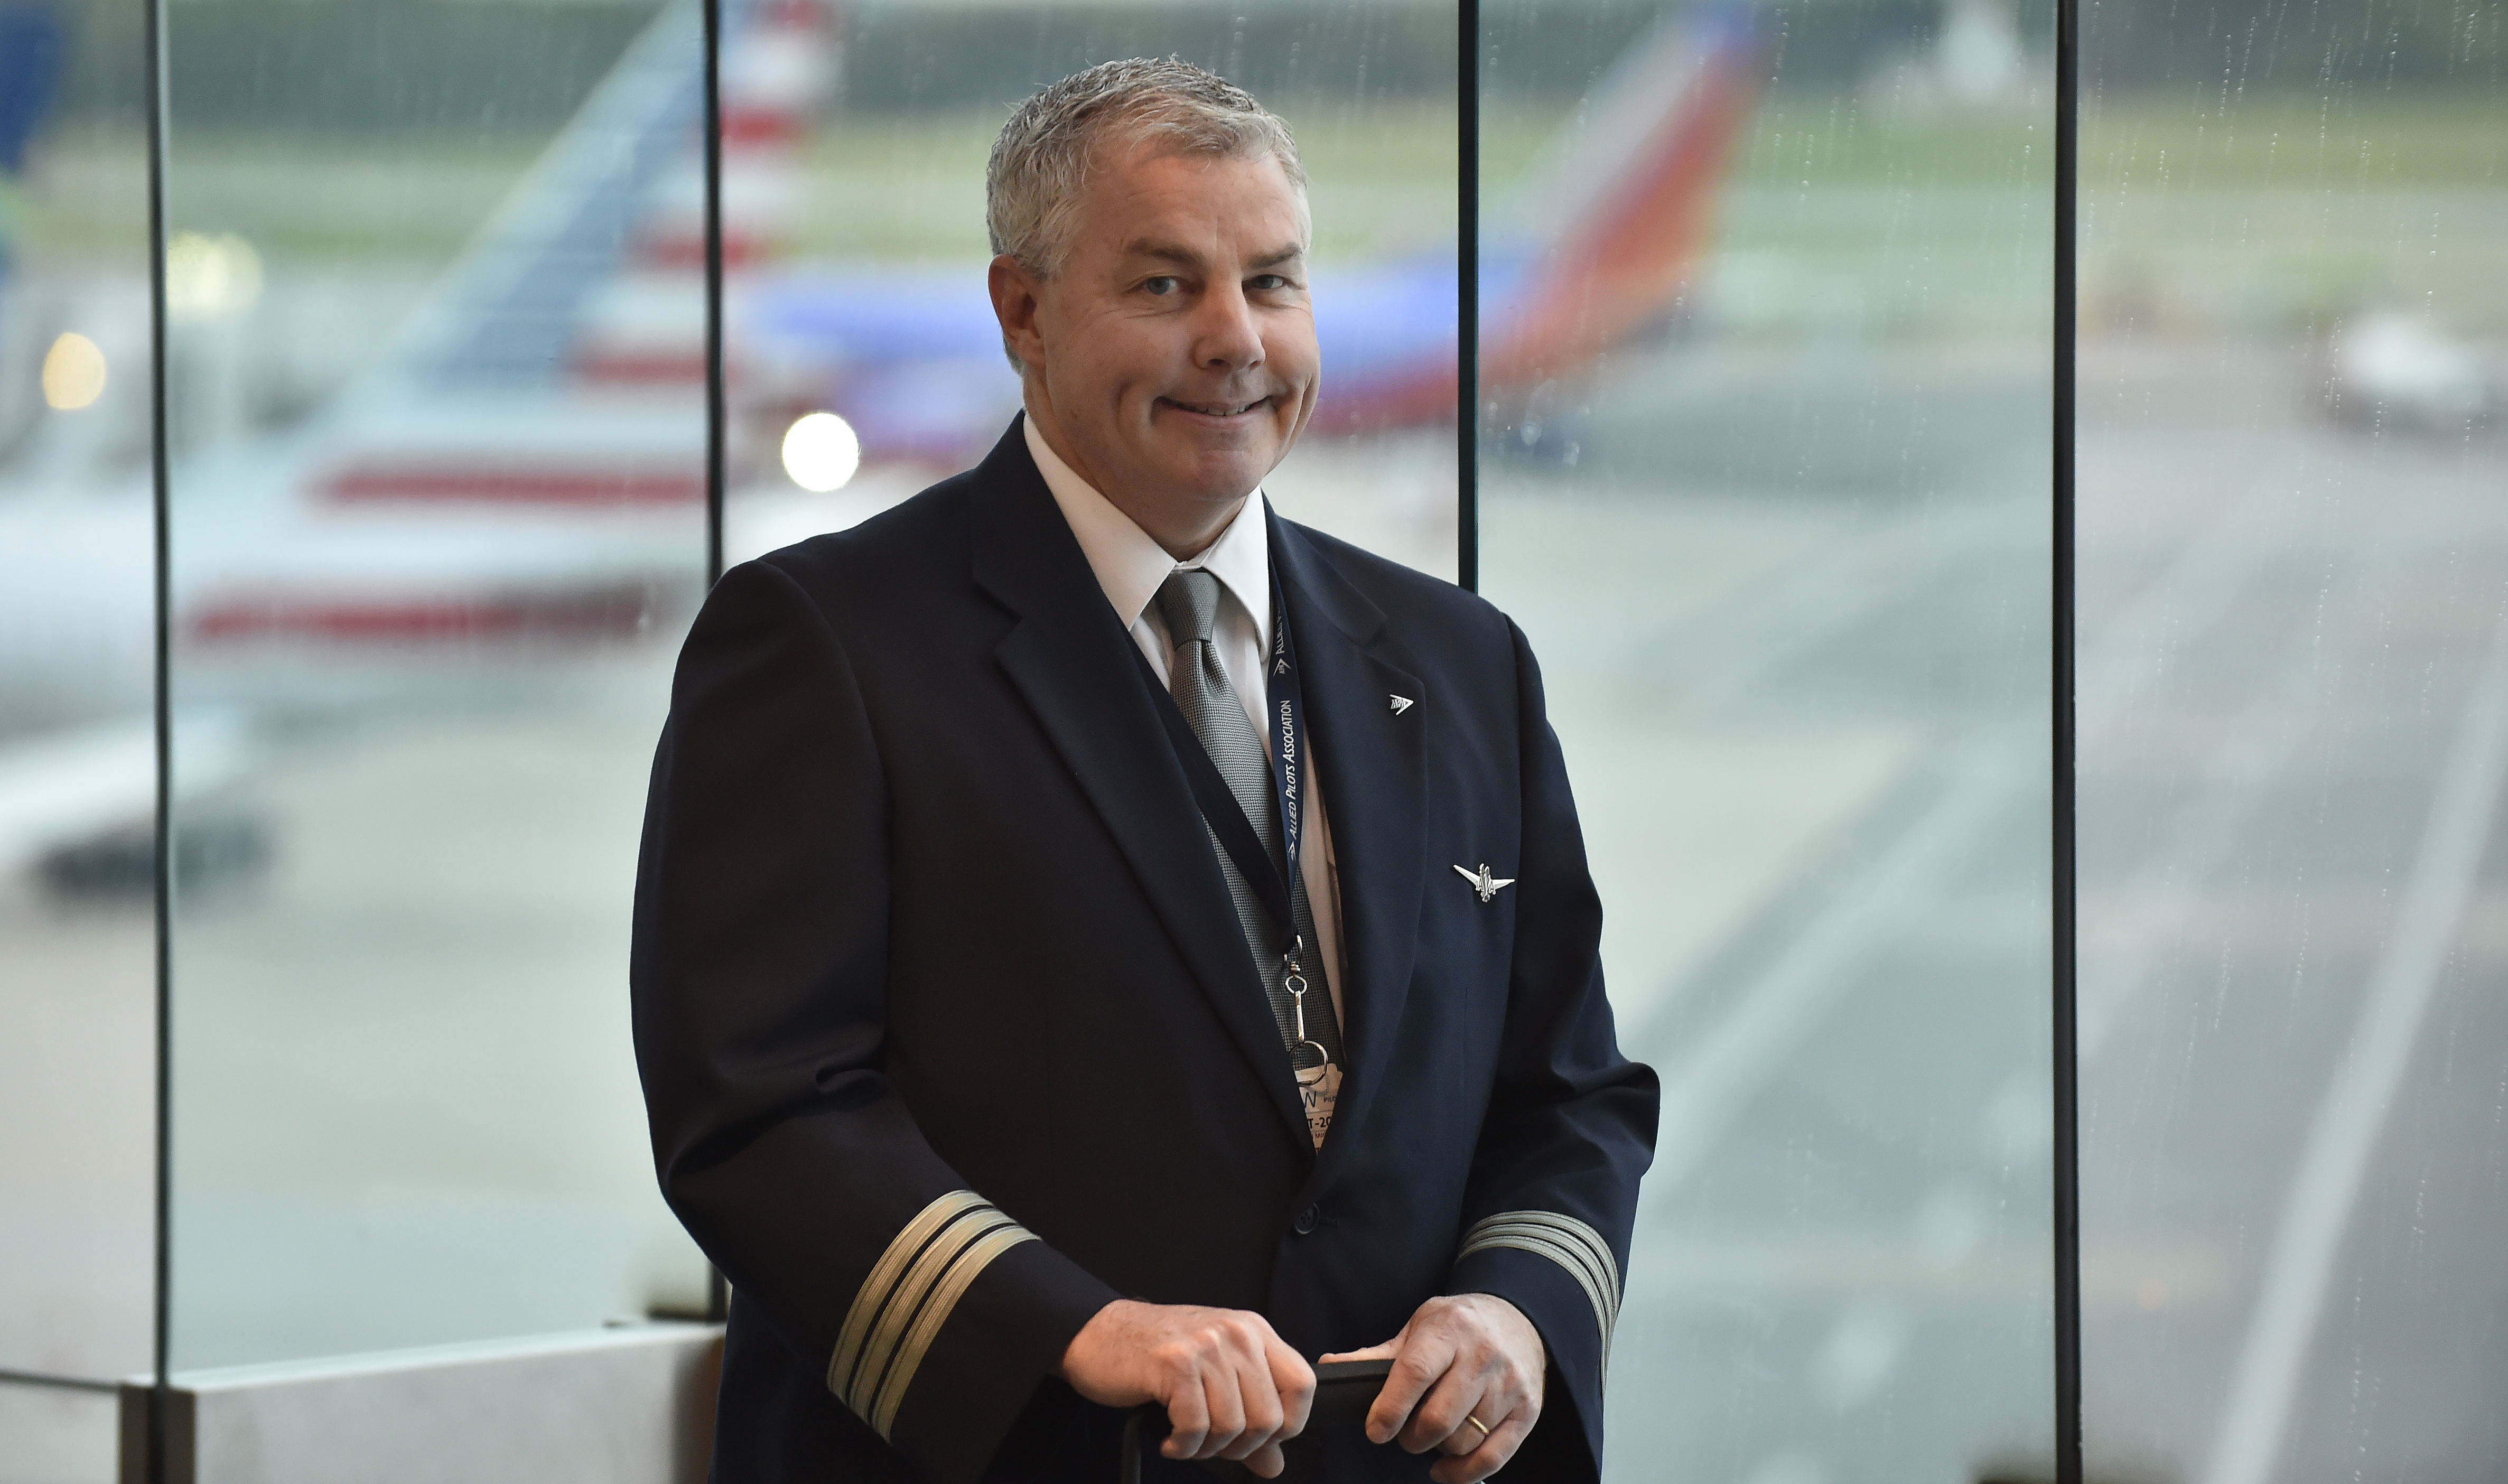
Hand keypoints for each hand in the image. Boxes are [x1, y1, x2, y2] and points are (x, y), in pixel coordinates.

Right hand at [1057, 1299, 1314, 1477]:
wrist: (1099, 1333)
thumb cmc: (1158, 1354)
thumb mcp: (1214, 1379)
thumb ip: (1249, 1419)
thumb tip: (1274, 1465)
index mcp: (1254, 1331)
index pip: (1303, 1385)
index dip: (1289, 1424)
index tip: (1260, 1438)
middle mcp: (1237, 1333)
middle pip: (1269, 1417)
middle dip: (1241, 1447)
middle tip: (1212, 1444)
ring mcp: (1206, 1346)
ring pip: (1233, 1427)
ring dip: (1208, 1449)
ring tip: (1187, 1440)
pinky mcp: (1175, 1364)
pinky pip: (1197, 1427)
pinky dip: (1184, 1446)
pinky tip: (1171, 1440)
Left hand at [1320, 1293, 1544, 1483]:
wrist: (1518, 1319)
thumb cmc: (1458, 1326)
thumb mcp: (1419, 1327)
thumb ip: (1378, 1354)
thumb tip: (1329, 1365)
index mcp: (1449, 1329)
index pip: (1414, 1374)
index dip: (1390, 1409)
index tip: (1375, 1430)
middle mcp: (1483, 1355)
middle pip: (1439, 1418)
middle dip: (1411, 1438)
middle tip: (1402, 1433)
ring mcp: (1509, 1385)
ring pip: (1463, 1441)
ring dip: (1436, 1450)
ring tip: (1429, 1435)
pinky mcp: (1527, 1411)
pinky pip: (1492, 1457)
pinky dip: (1462, 1472)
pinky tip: (1444, 1467)